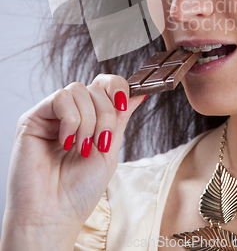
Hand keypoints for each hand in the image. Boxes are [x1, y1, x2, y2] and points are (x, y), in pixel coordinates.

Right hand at [1, 74, 144, 249]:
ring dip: (88, 121)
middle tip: (100, 143)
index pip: (105, 85)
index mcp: (89, 118)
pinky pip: (60, 98)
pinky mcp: (33, 117)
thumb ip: (120, 120)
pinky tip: (66, 142)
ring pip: (79, 90)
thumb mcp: (109, 151)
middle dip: (105, 115)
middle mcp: (70, 112)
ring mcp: (52, 114)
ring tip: (81, 148)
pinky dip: (70, 120)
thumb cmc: (79, 191)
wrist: (55, 215)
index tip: (124, 104)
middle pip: (96, 88)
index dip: (117, 88)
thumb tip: (139, 93)